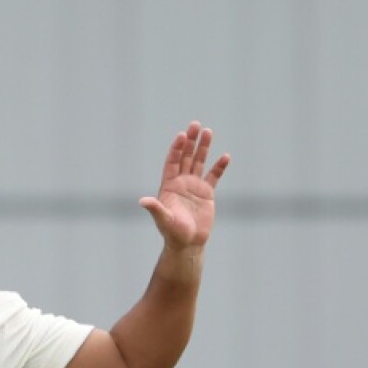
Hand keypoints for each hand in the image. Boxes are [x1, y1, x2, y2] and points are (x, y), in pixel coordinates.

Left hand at [138, 122, 229, 249]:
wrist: (188, 243)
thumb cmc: (173, 232)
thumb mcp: (163, 219)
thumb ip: (155, 208)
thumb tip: (142, 201)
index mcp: (169, 185)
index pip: (173, 161)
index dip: (177, 149)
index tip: (182, 135)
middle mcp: (181, 182)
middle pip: (186, 157)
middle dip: (190, 141)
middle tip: (195, 124)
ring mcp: (194, 186)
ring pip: (199, 162)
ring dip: (203, 147)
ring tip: (208, 131)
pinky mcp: (207, 193)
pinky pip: (214, 177)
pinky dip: (219, 167)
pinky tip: (225, 156)